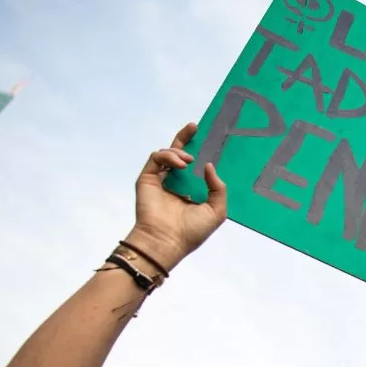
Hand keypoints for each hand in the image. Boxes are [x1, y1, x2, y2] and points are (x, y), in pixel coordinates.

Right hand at [128, 123, 226, 270]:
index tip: (211, 141)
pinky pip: (156, 158)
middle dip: (186, 139)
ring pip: (167, 154)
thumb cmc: (192, 231)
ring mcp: (160, 180)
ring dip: (178, 152)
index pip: (197, 167)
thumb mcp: (216, 210)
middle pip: (180, 154)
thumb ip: (218, 188)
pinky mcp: (147, 178)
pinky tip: (180, 164)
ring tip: (188, 161)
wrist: (167, 240)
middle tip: (195, 126)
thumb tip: (209, 166)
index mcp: (191, 191)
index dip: (203, 154)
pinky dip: (168, 156)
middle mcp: (176, 184)